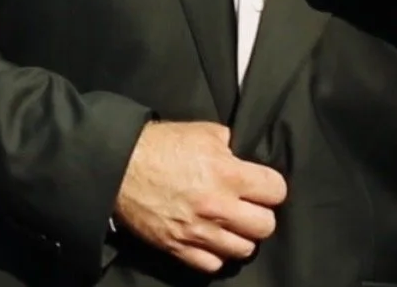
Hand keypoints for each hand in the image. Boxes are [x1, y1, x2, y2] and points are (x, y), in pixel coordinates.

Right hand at [112, 120, 287, 272]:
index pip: (276, 191)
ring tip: (231, 225)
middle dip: (261, 214)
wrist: (120, 166)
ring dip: (240, 237)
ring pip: (244, 249)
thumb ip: (232, 146)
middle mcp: (218, 206)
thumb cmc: (161, 145)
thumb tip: (247, 156)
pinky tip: (211, 239)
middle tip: (248, 206)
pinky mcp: (179, 247)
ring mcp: (199, 231)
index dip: (271, 187)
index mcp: (228, 173)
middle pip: (266, 226)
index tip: (262, 186)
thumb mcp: (204, 132)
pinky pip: (213, 264)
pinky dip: (216, 254)